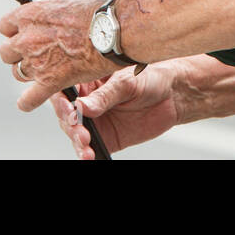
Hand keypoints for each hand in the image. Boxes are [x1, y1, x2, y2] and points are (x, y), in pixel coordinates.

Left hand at [0, 0, 118, 111]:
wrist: (112, 32)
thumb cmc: (95, 15)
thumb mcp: (64, 4)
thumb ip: (47, 15)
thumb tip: (48, 20)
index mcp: (29, 15)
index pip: (5, 26)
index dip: (15, 32)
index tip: (24, 35)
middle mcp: (27, 38)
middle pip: (6, 52)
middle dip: (18, 54)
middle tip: (34, 54)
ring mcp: (36, 61)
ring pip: (17, 73)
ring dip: (28, 74)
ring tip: (44, 71)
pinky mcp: (49, 82)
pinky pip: (28, 99)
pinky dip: (27, 102)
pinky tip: (28, 102)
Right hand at [50, 64, 180, 159]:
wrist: (173, 96)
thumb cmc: (150, 78)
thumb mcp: (127, 82)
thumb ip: (105, 95)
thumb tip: (80, 107)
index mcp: (88, 80)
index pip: (64, 88)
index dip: (60, 98)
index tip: (67, 107)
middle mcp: (87, 101)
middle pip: (64, 114)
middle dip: (69, 122)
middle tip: (79, 128)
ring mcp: (95, 121)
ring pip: (74, 133)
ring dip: (76, 140)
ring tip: (86, 143)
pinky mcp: (105, 138)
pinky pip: (89, 148)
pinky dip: (85, 154)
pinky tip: (88, 156)